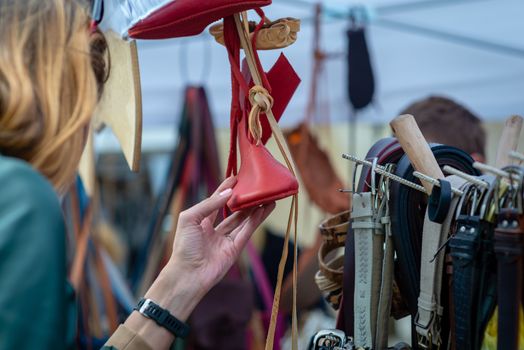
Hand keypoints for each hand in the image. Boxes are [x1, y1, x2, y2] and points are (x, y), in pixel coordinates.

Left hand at [123, 177, 273, 347]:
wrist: (187, 274)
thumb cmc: (183, 247)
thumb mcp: (190, 218)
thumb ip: (208, 204)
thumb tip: (228, 194)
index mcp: (201, 222)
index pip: (216, 202)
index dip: (225, 190)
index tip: (236, 178)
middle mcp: (214, 230)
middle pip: (234, 212)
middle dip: (244, 200)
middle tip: (256, 188)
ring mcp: (225, 241)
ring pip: (244, 222)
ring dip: (255, 210)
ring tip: (267, 197)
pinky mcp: (235, 250)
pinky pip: (247, 232)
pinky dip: (255, 221)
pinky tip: (262, 209)